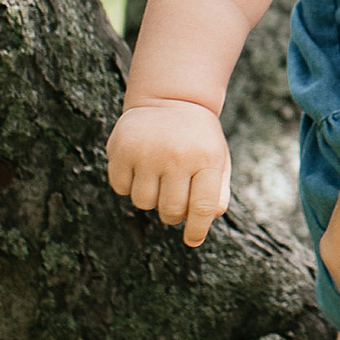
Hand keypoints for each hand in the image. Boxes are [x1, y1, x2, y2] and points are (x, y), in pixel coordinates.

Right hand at [108, 97, 231, 247]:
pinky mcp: (121, 149)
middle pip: (171, 211)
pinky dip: (129, 185)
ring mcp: (147, 152)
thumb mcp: (218, 159)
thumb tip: (204, 223)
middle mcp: (177, 156)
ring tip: (158, 177)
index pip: (203, 208)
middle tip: (174, 200)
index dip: (196, 230)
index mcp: (207, 159)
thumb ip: (218, 193)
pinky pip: (121, 188)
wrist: (172, 99)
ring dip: (150, 198)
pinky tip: (139, 168)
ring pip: (143, 203)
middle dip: (173, 214)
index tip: (192, 240)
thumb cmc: (198, 139)